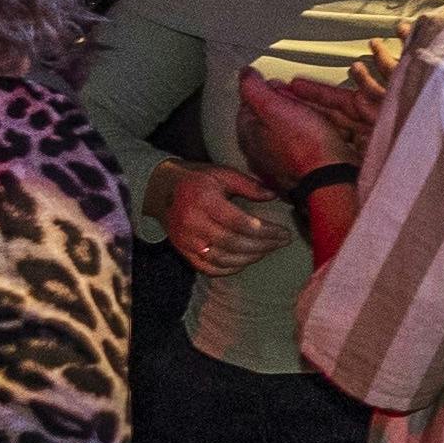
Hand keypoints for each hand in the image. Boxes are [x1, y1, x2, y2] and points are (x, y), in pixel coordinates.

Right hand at [154, 159, 287, 269]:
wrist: (160, 190)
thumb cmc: (196, 180)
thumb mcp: (222, 174)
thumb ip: (248, 185)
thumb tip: (273, 196)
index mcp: (204, 201)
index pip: (240, 223)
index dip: (265, 231)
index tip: (283, 232)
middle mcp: (192, 223)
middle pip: (233, 243)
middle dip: (262, 246)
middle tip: (281, 242)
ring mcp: (185, 241)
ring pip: (222, 259)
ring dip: (249, 258)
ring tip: (267, 250)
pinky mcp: (182, 251)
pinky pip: (208, 268)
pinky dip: (229, 269)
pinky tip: (245, 261)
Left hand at [231, 65, 384, 186]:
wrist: (332, 182)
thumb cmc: (307, 146)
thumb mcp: (277, 107)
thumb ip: (255, 89)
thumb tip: (244, 74)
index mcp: (248, 135)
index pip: (250, 103)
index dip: (268, 91)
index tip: (284, 87)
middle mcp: (257, 154)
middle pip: (266, 121)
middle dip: (283, 108)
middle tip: (302, 103)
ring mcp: (276, 168)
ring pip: (283, 137)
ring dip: (296, 126)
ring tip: (316, 120)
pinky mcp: (296, 178)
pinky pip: (298, 153)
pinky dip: (306, 144)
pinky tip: (320, 142)